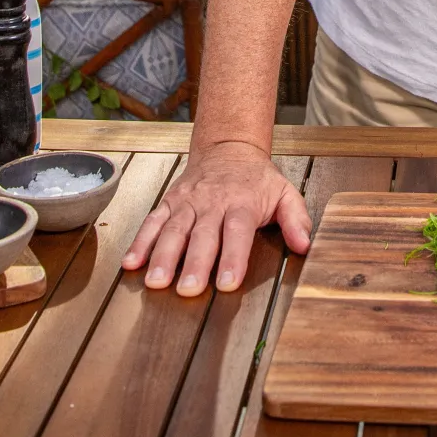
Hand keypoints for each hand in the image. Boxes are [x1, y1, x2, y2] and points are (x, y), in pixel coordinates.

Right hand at [122, 140, 311, 296]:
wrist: (228, 147)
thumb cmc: (257, 179)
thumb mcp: (285, 193)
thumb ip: (296, 219)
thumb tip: (304, 244)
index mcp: (242, 203)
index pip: (237, 232)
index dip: (232, 258)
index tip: (228, 283)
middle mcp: (212, 203)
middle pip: (202, 235)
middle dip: (194, 263)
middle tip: (188, 289)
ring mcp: (188, 202)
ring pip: (173, 230)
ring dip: (162, 256)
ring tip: (156, 281)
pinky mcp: (169, 202)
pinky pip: (152, 222)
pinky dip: (140, 242)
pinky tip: (131, 263)